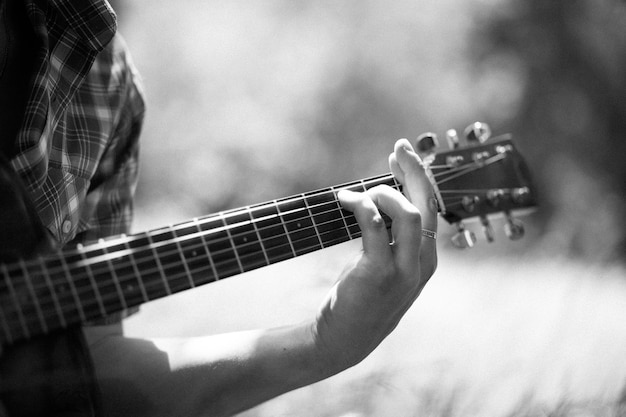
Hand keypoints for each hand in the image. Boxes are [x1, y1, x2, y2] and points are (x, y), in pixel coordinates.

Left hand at [313, 138, 437, 369]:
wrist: (344, 339)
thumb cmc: (361, 298)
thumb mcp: (385, 266)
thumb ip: (391, 238)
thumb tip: (378, 198)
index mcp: (426, 259)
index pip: (433, 209)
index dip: (420, 178)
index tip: (402, 156)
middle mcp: (422, 263)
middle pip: (429, 205)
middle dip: (415, 171)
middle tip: (399, 148)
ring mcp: (404, 270)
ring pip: (410, 214)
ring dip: (384, 193)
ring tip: (361, 192)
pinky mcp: (378, 273)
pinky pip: (374, 226)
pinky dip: (360, 204)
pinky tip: (344, 199)